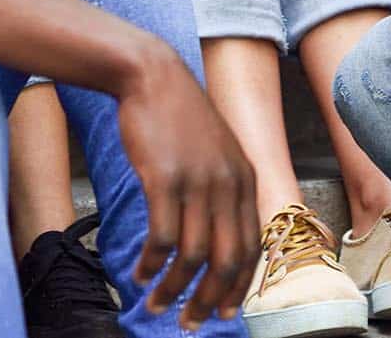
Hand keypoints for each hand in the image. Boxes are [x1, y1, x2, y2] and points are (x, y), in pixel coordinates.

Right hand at [117, 49, 259, 326]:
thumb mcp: (218, 151)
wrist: (153, 77)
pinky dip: (151, 264)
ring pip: (192, 256)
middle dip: (209, 299)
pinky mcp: (165, 179)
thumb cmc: (180, 117)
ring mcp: (198, 182)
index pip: (252, 247)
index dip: (238, 286)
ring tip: (156, 305)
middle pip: (227, 260)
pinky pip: (161, 238)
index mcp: (246, 180)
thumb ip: (225, 189)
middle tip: (190, 322)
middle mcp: (228, 184)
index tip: (225, 311)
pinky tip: (139, 273)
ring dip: (174, 289)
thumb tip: (218, 238)